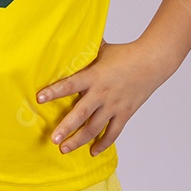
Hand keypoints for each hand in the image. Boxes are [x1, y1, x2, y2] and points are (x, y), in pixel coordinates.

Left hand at [36, 40, 169, 154]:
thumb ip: (85, 49)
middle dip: (66, 128)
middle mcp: (102, 93)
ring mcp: (114, 106)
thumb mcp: (102, 49)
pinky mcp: (124, 114)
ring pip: (94, 128)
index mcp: (94, 76)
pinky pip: (113, 133)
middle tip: (53, 139)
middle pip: (81, 113)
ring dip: (79, 140)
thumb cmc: (125, 53)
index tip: (39, 98)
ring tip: (64, 148)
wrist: (151, 62)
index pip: (70, 84)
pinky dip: (103, 144)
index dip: (54, 92)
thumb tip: (68, 39)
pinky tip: (92, 151)